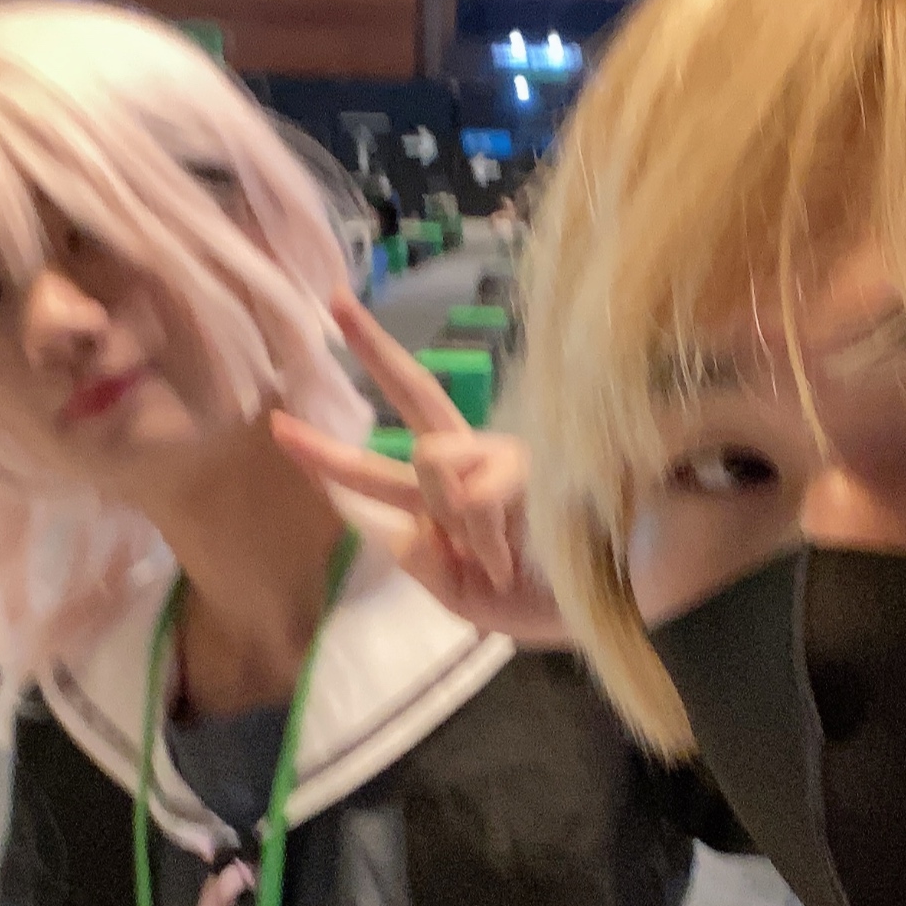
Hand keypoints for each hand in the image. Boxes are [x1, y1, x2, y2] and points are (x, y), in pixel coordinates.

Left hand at [272, 294, 568, 644]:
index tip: (278, 426)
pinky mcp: (534, 457)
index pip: (383, 466)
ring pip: (431, 460)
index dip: (327, 454)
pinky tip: (521, 553)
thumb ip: (427, 566)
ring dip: (459, 526)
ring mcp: (505, 453)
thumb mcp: (470, 604)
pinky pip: (473, 494)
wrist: (627, 601)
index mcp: (451, 496)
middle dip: (372, 348)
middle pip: (416, 396)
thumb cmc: (552, 600)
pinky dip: (487, 539)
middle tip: (334, 301)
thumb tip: (406, 523)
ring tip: (505, 561)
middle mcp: (476, 461)